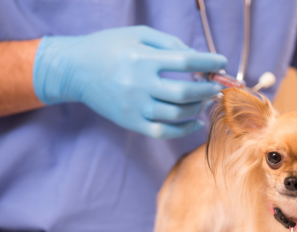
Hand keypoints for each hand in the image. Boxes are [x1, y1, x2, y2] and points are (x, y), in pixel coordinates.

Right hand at [33, 26, 226, 138]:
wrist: (75, 70)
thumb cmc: (109, 47)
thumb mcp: (138, 34)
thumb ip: (169, 43)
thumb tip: (198, 58)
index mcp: (142, 58)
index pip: (185, 62)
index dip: (209, 63)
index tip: (221, 62)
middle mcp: (139, 84)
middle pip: (185, 93)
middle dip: (208, 89)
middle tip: (218, 86)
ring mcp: (135, 106)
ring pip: (176, 114)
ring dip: (198, 108)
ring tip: (207, 100)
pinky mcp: (131, 122)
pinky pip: (163, 132)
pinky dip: (184, 129)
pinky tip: (196, 122)